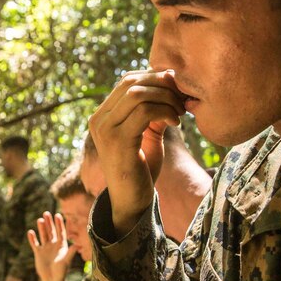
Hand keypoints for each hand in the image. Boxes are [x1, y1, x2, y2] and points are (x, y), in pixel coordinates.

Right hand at [28, 212, 74, 280]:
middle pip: (51, 231)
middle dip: (49, 222)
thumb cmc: (61, 272)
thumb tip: (77, 245)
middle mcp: (54, 245)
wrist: (52, 280)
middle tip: (46, 213)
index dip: (59, 224)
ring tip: (40, 220)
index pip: (61, 232)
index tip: (57, 215)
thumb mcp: (66, 262)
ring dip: (41, 228)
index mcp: (62, 246)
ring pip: (43, 235)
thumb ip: (70, 253)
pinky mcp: (39, 253)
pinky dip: (32, 238)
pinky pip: (35, 244)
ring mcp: (46, 248)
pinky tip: (30, 232)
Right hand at [88, 70, 183, 233]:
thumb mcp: (148, 134)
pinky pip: (145, 111)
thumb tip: (169, 84)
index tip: (176, 90)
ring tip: (180, 113)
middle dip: (162, 85)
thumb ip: (153, 111)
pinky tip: (176, 123)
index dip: (154, 78)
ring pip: (138, 93)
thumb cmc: (141, 169)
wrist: (132, 202)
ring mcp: (105, 130)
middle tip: (182, 99)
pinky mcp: (118, 141)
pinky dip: (165, 111)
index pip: (127, 80)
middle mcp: (99, 119)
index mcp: (103, 115)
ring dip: (166, 98)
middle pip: (131, 82)